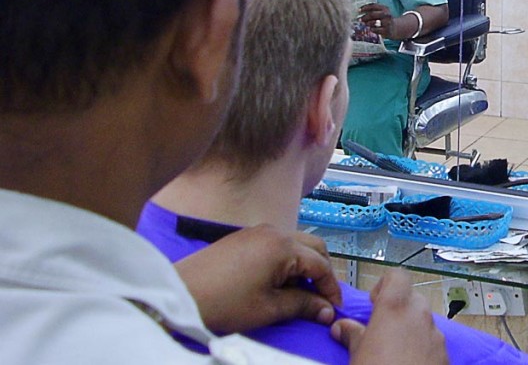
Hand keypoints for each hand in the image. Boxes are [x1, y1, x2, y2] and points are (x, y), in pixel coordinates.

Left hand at [176, 225, 340, 333]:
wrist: (180, 294)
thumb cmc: (223, 303)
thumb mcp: (269, 309)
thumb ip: (302, 305)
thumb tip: (325, 311)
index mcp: (283, 246)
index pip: (321, 264)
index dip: (330, 288)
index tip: (333, 307)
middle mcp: (273, 231)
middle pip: (313, 247)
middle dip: (321, 272)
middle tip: (322, 298)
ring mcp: (257, 232)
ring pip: (295, 244)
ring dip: (303, 265)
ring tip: (300, 293)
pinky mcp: (243, 237)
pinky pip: (276, 244)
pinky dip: (285, 260)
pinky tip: (278, 282)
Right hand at [332, 269, 447, 364]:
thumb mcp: (356, 355)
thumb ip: (351, 335)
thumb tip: (342, 328)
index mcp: (395, 307)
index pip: (396, 276)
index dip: (384, 285)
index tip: (374, 303)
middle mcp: (419, 315)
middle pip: (411, 297)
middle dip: (397, 310)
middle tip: (380, 329)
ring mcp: (435, 335)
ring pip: (423, 321)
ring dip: (409, 329)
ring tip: (392, 351)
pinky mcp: (444, 355)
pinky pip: (432, 342)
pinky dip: (421, 347)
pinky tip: (407, 364)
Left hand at [359, 3, 394, 39]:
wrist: (395, 28)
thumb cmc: (385, 19)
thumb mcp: (382, 12)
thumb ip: (373, 11)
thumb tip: (360, 12)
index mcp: (384, 8)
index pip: (373, 6)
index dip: (365, 7)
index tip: (358, 10)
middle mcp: (386, 14)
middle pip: (372, 14)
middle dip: (365, 17)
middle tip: (359, 19)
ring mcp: (387, 23)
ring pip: (374, 22)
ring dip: (367, 23)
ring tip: (365, 24)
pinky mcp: (386, 30)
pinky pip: (376, 30)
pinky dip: (372, 29)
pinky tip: (371, 28)